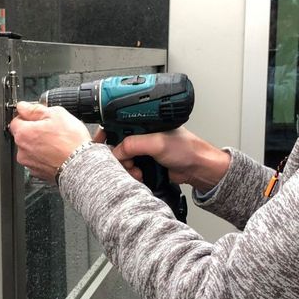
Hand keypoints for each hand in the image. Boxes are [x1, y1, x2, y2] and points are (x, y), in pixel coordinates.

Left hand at [8, 101, 91, 182]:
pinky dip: (45, 156)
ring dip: (40, 144)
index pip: (16, 120)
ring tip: (57, 142)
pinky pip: (38, 160)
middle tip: (52, 128)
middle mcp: (22, 150)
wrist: (81, 165)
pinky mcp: (38, 173)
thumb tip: (23, 107)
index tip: (38, 116)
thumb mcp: (56, 114)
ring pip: (31, 148)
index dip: (28, 115)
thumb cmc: (71, 141)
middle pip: (23, 135)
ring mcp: (30, 163)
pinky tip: (57, 152)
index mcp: (23, 134)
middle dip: (35, 130)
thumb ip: (35, 109)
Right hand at [109, 128, 230, 193]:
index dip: (106, 136)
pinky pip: (131, 169)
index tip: (100, 145)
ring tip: (137, 171)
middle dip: (119, 158)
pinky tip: (141, 175)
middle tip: (127, 162)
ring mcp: (143, 150)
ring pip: (123, 160)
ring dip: (127, 168)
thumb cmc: (187, 149)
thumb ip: (133, 145)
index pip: (115, 127)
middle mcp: (141, 135)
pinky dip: (132, 174)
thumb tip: (115, 152)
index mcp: (142, 123)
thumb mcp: (157, 143)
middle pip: (116, 146)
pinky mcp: (146, 163)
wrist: (198, 169)